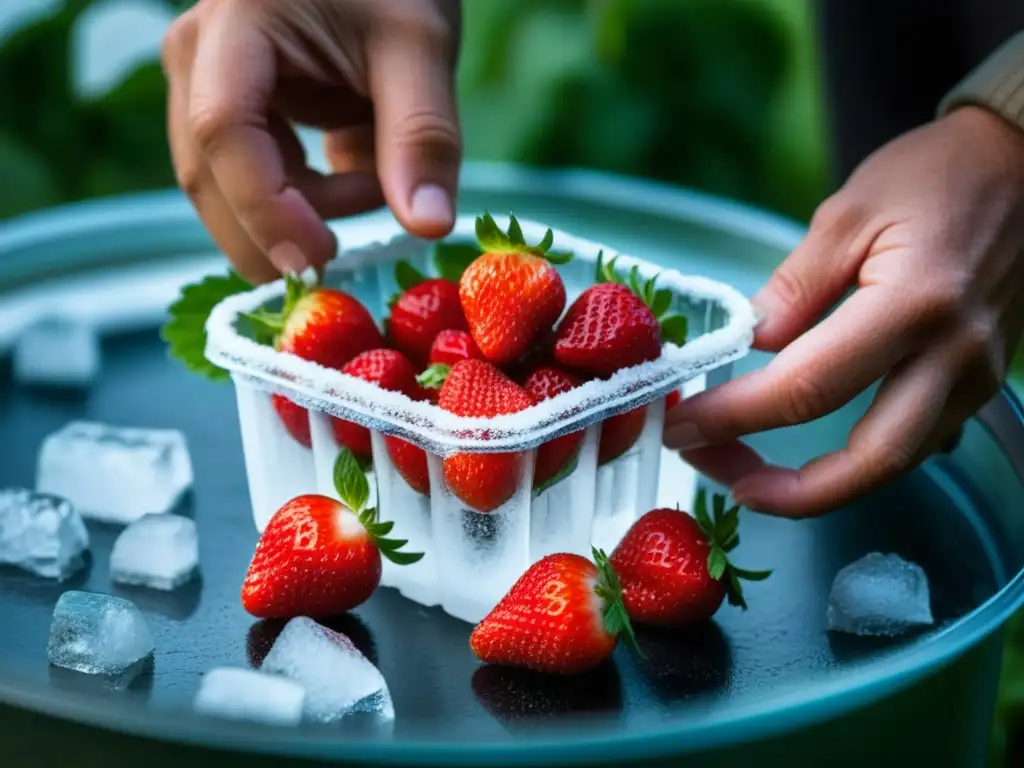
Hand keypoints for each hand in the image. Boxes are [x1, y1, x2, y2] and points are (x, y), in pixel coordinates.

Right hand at [162, 0, 461, 283]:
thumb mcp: (420, 46)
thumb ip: (423, 136)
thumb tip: (428, 228)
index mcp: (236, 24)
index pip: (223, 131)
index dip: (266, 209)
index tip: (321, 260)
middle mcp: (198, 55)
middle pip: (210, 173)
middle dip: (277, 230)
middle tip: (348, 257)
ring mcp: (205, 85)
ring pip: (229, 186)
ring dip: (304, 209)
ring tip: (375, 177)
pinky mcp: (231, 110)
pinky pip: (256, 177)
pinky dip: (309, 195)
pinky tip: (358, 167)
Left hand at [666, 106, 1023, 516]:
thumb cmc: (935, 175)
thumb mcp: (848, 212)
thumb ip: (794, 287)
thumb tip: (748, 345)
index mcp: (914, 303)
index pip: (808, 385)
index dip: (735, 415)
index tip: (681, 426)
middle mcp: (956, 355)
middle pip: (871, 460)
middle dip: (789, 492)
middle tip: (722, 479)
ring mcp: (979, 376)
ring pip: (898, 463)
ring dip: (823, 487)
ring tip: (752, 474)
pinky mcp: (983, 382)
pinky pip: (920, 441)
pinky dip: (863, 461)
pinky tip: (818, 451)